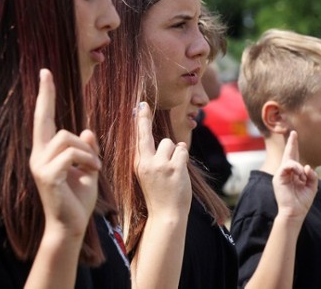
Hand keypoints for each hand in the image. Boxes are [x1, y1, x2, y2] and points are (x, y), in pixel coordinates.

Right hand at [30, 69, 100, 237]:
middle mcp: (37, 155)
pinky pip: (71, 154)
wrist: (70, 226)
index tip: (45, 72)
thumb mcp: (87, 168)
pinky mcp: (46, 175)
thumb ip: (86, 148)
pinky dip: (87, 161)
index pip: (42, 117)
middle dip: (82, 144)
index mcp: (45, 151)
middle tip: (93, 163)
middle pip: (56, 127)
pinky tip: (92, 173)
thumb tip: (86, 131)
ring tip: (94, 169)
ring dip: (87, 153)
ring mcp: (39, 165)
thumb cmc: (78, 199)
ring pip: (67, 139)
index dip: (45, 94)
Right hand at [134, 102, 191, 217]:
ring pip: (170, 143)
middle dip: (144, 118)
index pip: (137, 139)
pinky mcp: (175, 168)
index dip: (138, 121)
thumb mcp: (147, 176)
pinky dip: (183, 157)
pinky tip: (180, 170)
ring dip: (175, 152)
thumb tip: (166, 142)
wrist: (166, 215)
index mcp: (138, 165)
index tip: (138, 106)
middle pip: (146, 134)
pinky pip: (182, 150)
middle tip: (143, 104)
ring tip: (172, 169)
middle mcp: (146, 162)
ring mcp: (160, 165)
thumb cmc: (159, 195)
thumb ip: (151, 159)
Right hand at [273, 131, 317, 220]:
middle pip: (289, 155)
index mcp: (295, 174)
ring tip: (302, 176)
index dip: (295, 147)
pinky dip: (295, 168)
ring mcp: (281, 175)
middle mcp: (287, 173)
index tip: (295, 136)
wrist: (294, 213)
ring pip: (290, 161)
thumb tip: (307, 166)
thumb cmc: (303, 201)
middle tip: (294, 133)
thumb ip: (312, 176)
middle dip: (292, 144)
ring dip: (299, 167)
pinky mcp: (278, 178)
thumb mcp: (312, 187)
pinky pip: (287, 166)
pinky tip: (300, 174)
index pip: (295, 158)